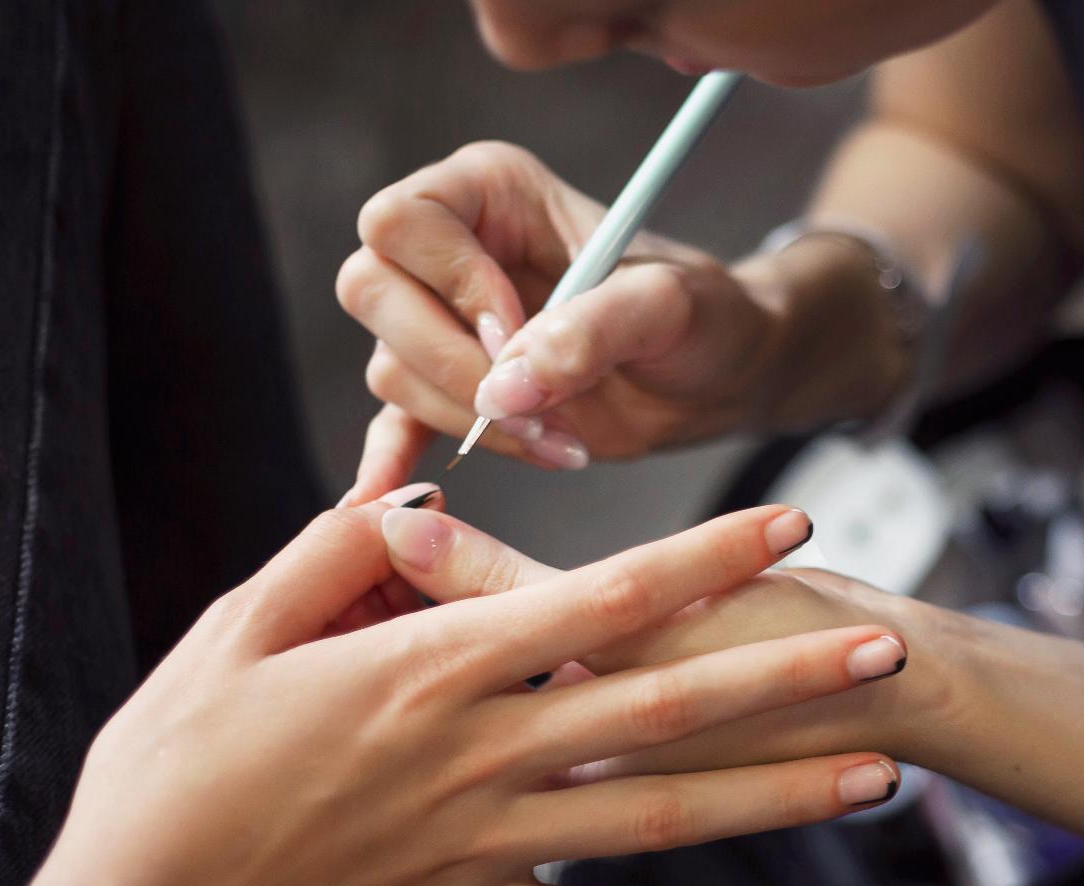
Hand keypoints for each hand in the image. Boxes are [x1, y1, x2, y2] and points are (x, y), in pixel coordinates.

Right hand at [0, 499, 905, 885]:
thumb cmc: (173, 772)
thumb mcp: (234, 632)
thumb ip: (329, 556)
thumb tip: (398, 498)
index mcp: (428, 672)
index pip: (599, 601)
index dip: (702, 556)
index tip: (783, 521)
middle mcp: (479, 757)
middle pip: (661, 708)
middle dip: (782, 676)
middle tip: (883, 653)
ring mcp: (484, 847)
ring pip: (655, 819)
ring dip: (770, 798)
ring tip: (866, 779)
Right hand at [335, 142, 797, 499]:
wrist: (711, 378)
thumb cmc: (700, 319)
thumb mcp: (670, 308)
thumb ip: (591, 332)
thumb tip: (503, 388)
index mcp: (490, 193)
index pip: (401, 222)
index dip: (448, 283)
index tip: (515, 333)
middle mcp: (450, 249)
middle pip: (372, 291)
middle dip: (450, 363)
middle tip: (535, 407)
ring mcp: (440, 323)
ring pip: (390, 370)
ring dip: (467, 420)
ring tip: (554, 439)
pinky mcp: (447, 391)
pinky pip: (391, 423)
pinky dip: (390, 460)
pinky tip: (385, 494)